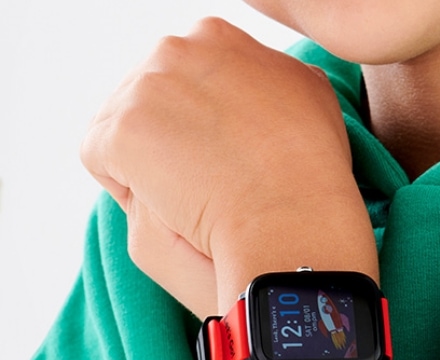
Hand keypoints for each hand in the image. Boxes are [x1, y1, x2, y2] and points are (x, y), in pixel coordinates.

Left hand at [81, 18, 370, 309]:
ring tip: (188, 194)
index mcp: (215, 37)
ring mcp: (143, 90)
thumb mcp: (309, 92)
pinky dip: (124, 184)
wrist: (291, 213)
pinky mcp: (122, 133)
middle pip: (146, 96)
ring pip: (120, 126)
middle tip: (204, 178)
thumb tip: (257, 76)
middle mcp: (173, 50)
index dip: (197, 118)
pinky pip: (99, 157)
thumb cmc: (311, 167)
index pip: (181, 74)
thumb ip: (270, 74)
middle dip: (167, 136)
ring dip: (146, 162)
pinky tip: (165, 203)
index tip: (223, 152)